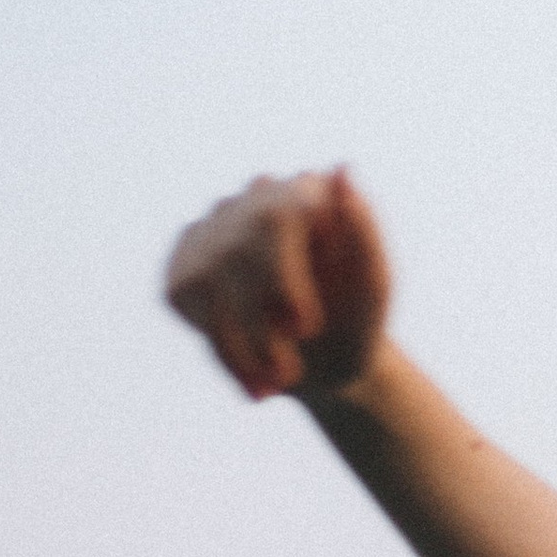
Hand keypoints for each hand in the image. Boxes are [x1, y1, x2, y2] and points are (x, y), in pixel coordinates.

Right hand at [164, 168, 393, 402]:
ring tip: (273, 387)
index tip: (305, 328)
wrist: (332, 357)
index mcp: (304, 193)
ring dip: (236, 347)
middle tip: (290, 376)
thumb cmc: (359, 315)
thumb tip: (343, 169)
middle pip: (231, 258)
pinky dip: (217, 348)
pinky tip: (251, 373)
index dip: (281, 277)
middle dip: (259, 327)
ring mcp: (213, 228)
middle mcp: (252, 199)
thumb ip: (364, 229)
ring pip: (200, 283)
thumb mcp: (374, 282)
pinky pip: (182, 299)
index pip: (272, 222)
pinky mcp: (185, 264)